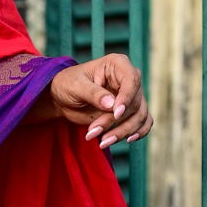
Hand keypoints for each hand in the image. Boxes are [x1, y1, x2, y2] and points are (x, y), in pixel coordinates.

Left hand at [38, 54, 152, 146]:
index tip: (116, 114)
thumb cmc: (68, 84)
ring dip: (123, 131)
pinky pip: (143, 122)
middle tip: (93, 131)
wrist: (63, 98)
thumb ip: (94, 94)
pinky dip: (138, 132)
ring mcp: (131, 96)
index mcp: (118, 64)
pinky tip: (128, 140)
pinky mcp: (130, 111)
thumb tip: (112, 104)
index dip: (126, 98)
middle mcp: (129, 79)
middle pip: (135, 103)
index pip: (132, 80)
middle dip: (115, 121)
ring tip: (103, 142)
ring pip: (139, 116)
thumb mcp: (76, 86)